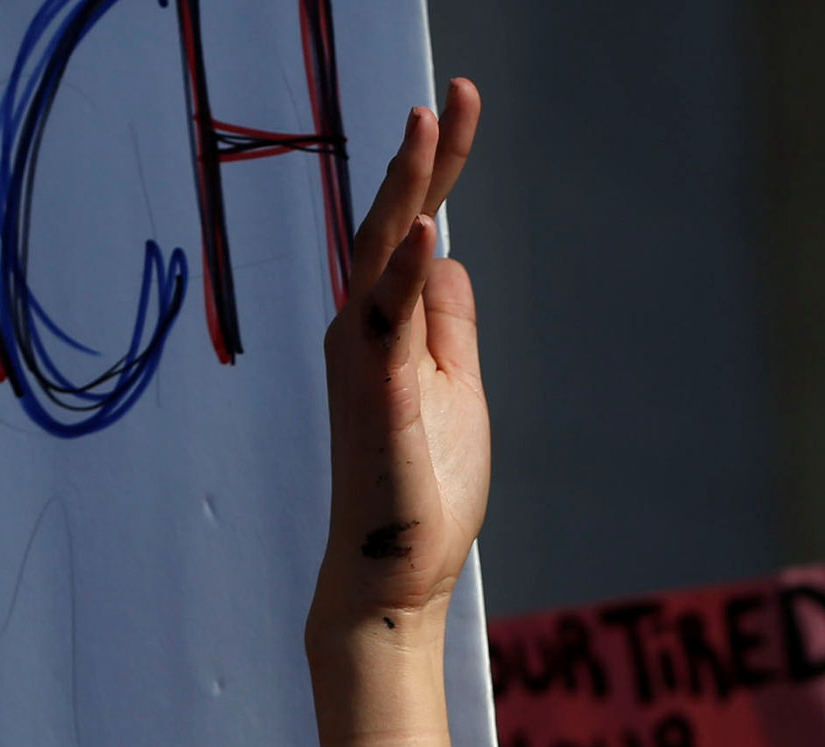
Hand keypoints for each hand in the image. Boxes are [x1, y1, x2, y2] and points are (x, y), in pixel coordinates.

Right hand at [312, 83, 485, 632]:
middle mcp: (363, 329)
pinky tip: (424, 229)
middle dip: (423, 158)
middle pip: (393, 224)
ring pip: (381, 258)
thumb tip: (449, 257)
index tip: (462, 104)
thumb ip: (448, 320)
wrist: (393, 573)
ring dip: (405, 191)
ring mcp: (364, 360)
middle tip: (449, 95)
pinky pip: (387, 324)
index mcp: (385, 324)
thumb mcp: (456, 384)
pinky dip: (401, 274)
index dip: (438, 166)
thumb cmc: (422, 485)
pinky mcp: (378, 398)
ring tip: (426, 127)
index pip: (414, 226)